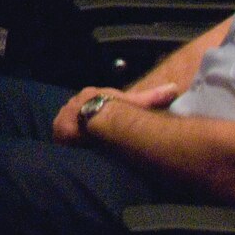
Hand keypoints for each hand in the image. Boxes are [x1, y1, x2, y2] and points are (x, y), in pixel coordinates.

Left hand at [51, 83, 178, 144]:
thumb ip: (155, 96)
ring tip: (88, 142)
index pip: (94, 102)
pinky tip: (76, 146)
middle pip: (81, 112)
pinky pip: (61, 133)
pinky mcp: (59, 128)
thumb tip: (175, 87)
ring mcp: (66, 114)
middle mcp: (76, 101)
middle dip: (87, 121)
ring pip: (70, 123)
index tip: (105, 123)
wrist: (95, 117)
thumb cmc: (116, 108)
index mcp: (91, 94)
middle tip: (97, 135)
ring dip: (77, 131)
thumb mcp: (137, 102)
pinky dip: (68, 139)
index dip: (101, 113)